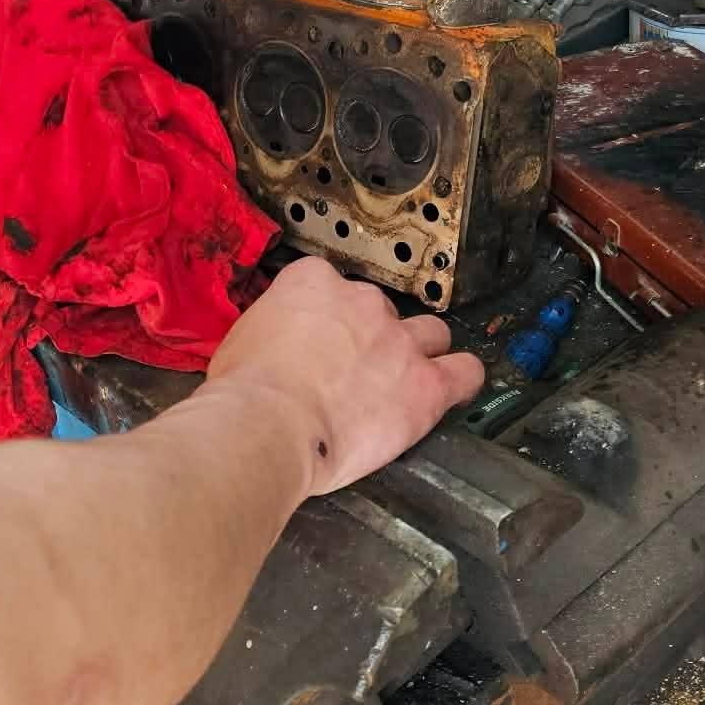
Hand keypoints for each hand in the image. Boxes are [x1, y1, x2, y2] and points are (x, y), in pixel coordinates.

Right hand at [207, 258, 483, 497]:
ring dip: (420, 353)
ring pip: (430, 334)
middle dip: (373, 337)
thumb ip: (270, 333)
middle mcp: (361, 302)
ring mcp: (400, 341)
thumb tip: (272, 351)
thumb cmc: (244, 391)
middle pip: (381, 310)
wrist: (268, 422)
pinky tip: (453, 389)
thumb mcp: (240, 341)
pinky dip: (462, 380)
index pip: (331, 286)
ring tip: (405, 379)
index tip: (321, 341)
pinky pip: (464, 373)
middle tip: (355, 371)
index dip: (328, 319)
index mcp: (312, 282)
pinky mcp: (426, 384)